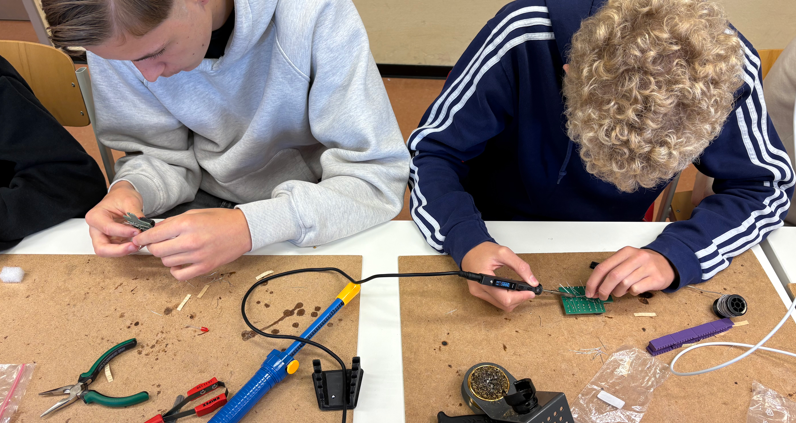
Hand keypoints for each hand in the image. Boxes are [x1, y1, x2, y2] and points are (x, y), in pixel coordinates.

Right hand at [86, 181, 143, 256]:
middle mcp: (95, 229)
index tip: (138, 231)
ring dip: (124, 251)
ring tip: (138, 244)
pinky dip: (127, 249)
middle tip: (135, 246)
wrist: (122, 197)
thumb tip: (144, 225)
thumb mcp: (130, 200)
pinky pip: (116, 250)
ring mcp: (101, 237)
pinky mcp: (110, 241)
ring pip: (108, 252)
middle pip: (101, 248)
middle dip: (119, 250)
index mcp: (95, 216)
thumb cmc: (121, 197)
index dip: (124, 232)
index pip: (108, 228)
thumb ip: (135, 213)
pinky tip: (137, 243)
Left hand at [133, 208, 251, 280]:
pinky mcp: (205, 267)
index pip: (154, 235)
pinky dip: (176, 270)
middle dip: (154, 247)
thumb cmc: (220, 219)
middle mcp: (190, 241)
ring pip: (167, 263)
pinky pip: (180, 275)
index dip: (142, 239)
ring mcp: (198, 256)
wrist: (244, 230)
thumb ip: (173, 222)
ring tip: (175, 250)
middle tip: (159, 244)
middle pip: (158, 251)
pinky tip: (180, 263)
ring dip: (167, 257)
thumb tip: (155, 231)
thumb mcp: (195, 213)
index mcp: (186, 224)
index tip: (139, 240)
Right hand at [461, 242, 538, 311]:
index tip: (531, 291)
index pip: (506, 298)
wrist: (468, 249)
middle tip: (527, 288)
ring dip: (513, 299)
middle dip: (519, 298)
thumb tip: (532, 281)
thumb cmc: (482, 250)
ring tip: (518, 287)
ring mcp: (478, 293)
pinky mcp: (479, 293)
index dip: (521, 297)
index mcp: (484, 280)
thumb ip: (520, 266)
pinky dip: (506, 297)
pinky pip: (496, 301)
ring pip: (501, 305)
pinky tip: (509, 288)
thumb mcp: (504, 253)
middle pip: (505, 304)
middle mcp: (479, 290)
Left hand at [585, 247, 674, 299]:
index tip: (589, 292)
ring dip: (618, 292)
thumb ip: (611, 272)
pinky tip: (633, 289)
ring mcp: (648, 267)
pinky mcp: (656, 278)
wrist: (667, 263)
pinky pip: (636, 289)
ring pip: (624, 284)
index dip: (593, 281)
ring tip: (620, 291)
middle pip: (613, 276)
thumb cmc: (642, 264)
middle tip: (601, 296)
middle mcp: (636, 257)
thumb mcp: (626, 261)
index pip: (603, 267)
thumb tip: (595, 289)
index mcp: (625, 252)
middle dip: (604, 289)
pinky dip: (631, 292)